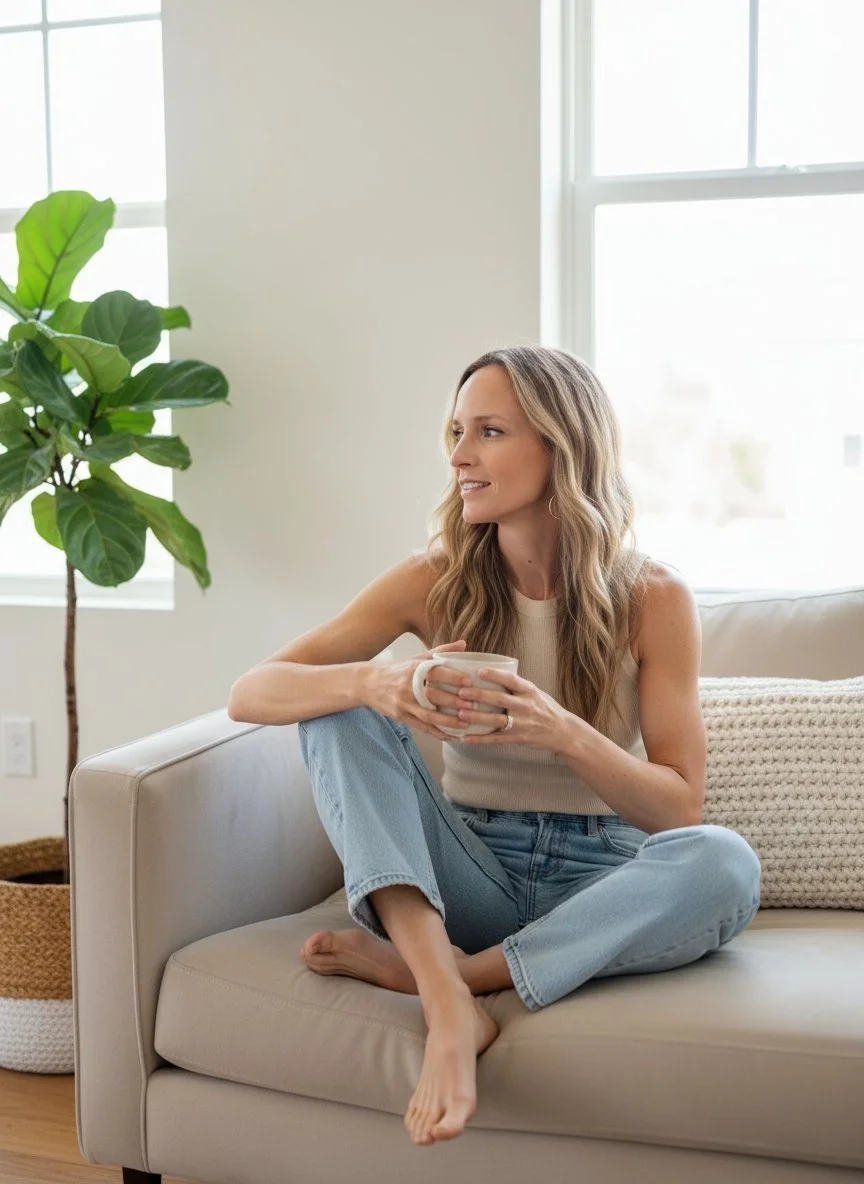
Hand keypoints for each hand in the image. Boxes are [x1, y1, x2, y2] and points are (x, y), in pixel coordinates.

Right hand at [364, 639, 476, 741]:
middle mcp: (408, 686)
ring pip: (428, 714)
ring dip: (448, 721)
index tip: (469, 682)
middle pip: (433, 695)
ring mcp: (404, 703)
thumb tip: (464, 643)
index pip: (435, 672)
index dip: (452, 677)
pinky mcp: (401, 716)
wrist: (367, 684)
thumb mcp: (416, 658)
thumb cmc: (397, 670)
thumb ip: (440, 652)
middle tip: (474, 705)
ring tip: (466, 723)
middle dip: (454, 701)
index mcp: (413, 669)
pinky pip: (422, 726)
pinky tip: (451, 736)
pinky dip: (437, 732)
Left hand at [455, 666, 574, 750]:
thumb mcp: (534, 692)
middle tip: (462, 692)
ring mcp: (521, 723)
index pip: (512, 680)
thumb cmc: (545, 708)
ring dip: (477, 718)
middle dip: (479, 696)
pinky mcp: (517, 738)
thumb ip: (515, 686)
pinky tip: (464, 738)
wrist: (562, 731)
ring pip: (495, 721)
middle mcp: (525, 706)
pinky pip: (495, 739)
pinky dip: (479, 739)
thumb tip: (490, 674)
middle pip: (500, 699)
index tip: (480, 671)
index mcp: (529, 691)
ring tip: (460, 714)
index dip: (495, 675)